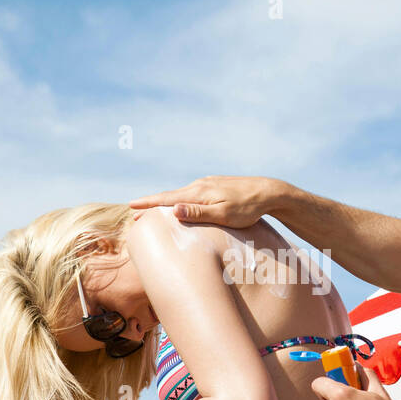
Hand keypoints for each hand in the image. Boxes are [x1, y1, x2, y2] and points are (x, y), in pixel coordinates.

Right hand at [128, 176, 281, 227]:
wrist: (268, 192)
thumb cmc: (248, 208)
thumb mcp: (224, 214)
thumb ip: (198, 213)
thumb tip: (173, 209)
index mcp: (198, 193)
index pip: (167, 199)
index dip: (149, 203)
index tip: (131, 206)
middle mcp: (200, 186)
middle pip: (170, 196)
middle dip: (152, 204)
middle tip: (135, 213)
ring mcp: (208, 184)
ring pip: (181, 195)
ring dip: (166, 203)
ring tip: (153, 211)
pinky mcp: (215, 186)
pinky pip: (191, 195)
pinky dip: (180, 200)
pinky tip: (179, 206)